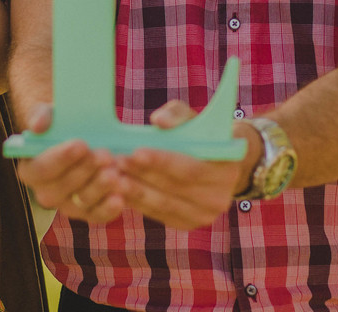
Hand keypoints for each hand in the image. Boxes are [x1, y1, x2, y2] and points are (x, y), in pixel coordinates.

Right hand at [15, 104, 126, 223]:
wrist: (81, 137)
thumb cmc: (62, 125)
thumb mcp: (50, 114)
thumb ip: (41, 116)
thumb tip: (37, 126)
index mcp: (31, 170)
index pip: (41, 169)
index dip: (61, 158)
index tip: (82, 144)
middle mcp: (45, 193)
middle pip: (61, 188)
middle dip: (85, 171)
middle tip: (105, 155)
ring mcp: (67, 205)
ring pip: (81, 202)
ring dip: (100, 188)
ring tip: (116, 174)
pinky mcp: (88, 212)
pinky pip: (97, 215)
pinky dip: (109, 208)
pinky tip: (121, 197)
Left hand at [115, 100, 251, 229]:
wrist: (219, 165)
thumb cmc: (202, 135)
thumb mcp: (195, 119)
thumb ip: (178, 114)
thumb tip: (159, 120)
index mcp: (226, 169)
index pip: (190, 169)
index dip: (162, 161)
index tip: (135, 151)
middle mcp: (218, 198)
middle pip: (173, 189)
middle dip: (142, 175)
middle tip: (114, 162)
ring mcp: (203, 215)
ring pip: (163, 205)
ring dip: (134, 192)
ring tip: (111, 177)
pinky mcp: (187, 224)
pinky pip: (159, 215)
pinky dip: (137, 203)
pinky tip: (118, 190)